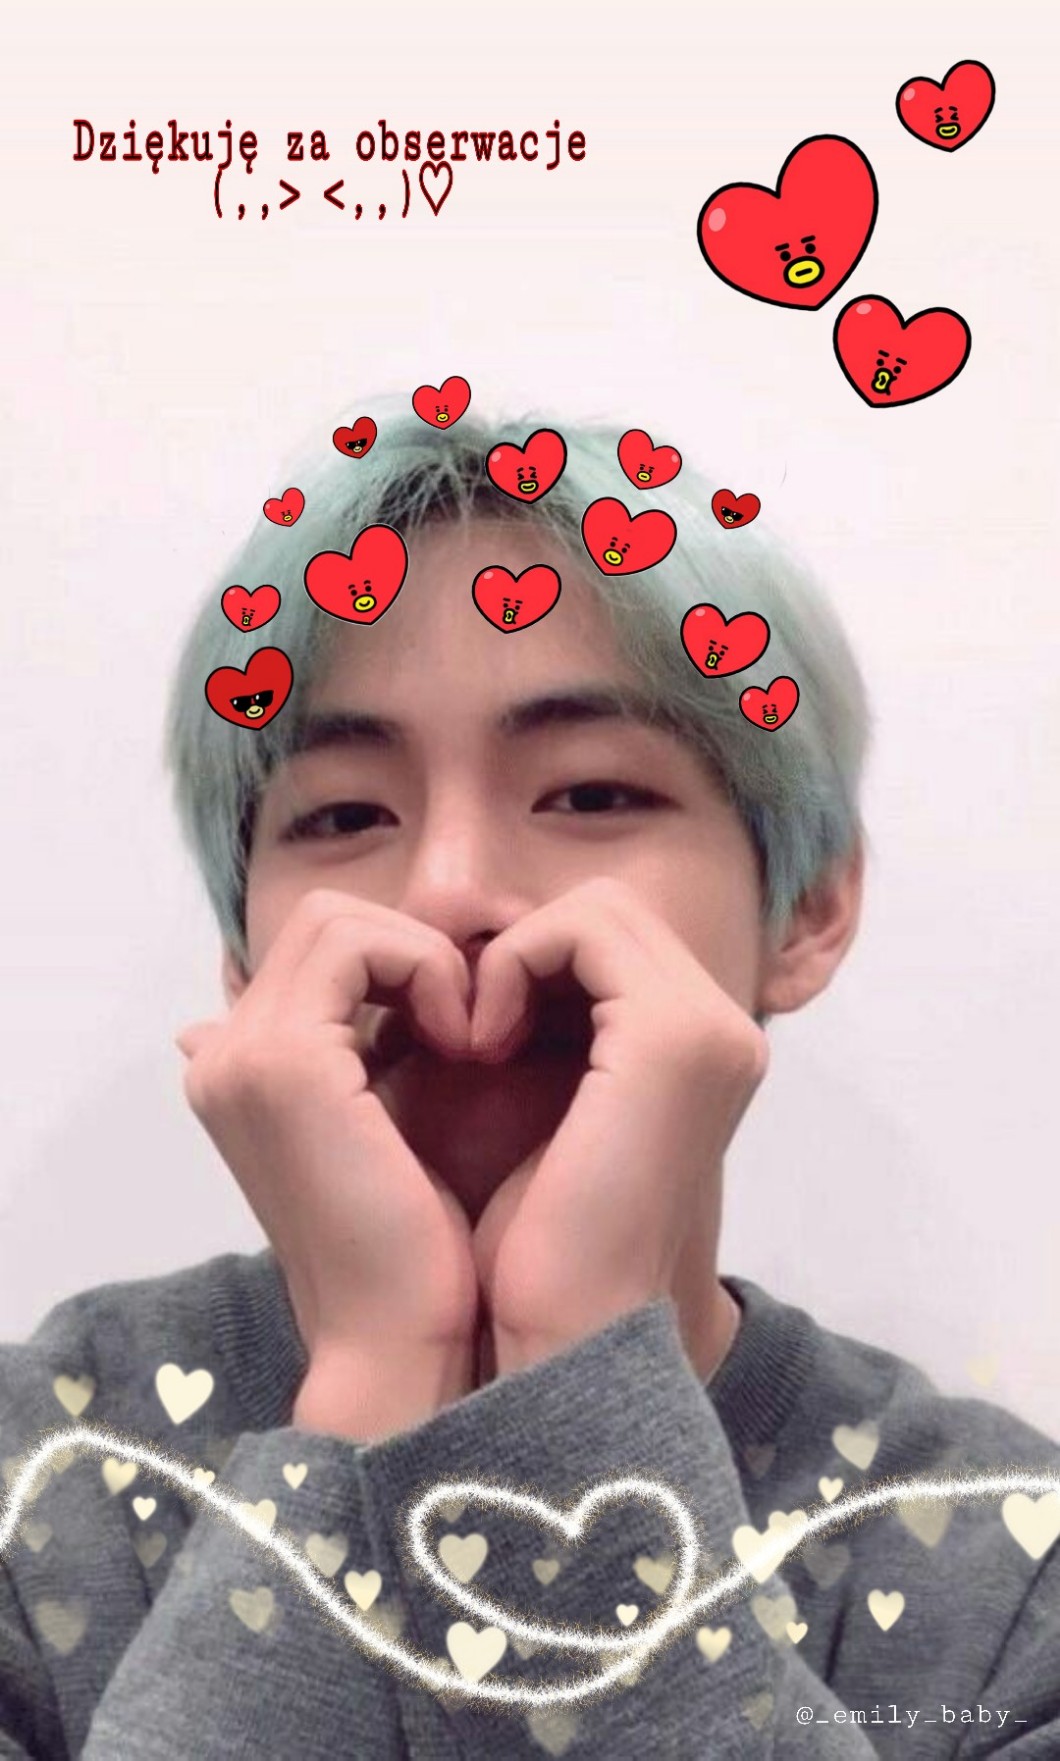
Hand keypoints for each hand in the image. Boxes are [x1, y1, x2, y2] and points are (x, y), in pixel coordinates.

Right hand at [175, 889, 480, 1409]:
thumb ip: (368, 1063)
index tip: (463, 1020)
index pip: (316, 950)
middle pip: (324, 919)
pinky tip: (466, 1042)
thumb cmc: (416, 1247)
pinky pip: (362, 945)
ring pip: (339, 918)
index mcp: (237, 1066)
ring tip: (467, 1036)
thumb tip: (367, 1033)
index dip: (400, 964)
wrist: (401, 1340)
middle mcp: (223, 1051)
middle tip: (470, 1020)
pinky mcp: (286, 1060)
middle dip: (412, 949)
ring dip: (421, 959)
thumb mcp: (388, 1127)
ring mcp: (244, 1052)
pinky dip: (426, 971)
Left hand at [467, 878, 768, 1364]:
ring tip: (474, 1037)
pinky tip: (480, 1041)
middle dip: (526, 947)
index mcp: (699, 1049)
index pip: (616, 938)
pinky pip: (581, 930)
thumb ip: (540, 1022)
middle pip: (611, 911)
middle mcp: (723, 1030)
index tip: (469, 1025)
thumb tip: (480, 940)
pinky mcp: (672, 1036)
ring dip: (517, 955)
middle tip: (469, 1025)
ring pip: (599, 909)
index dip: (534, 958)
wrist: (557, 1334)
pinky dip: (514, 964)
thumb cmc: (528, 1241)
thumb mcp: (536, 1102)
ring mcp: (708, 1028)